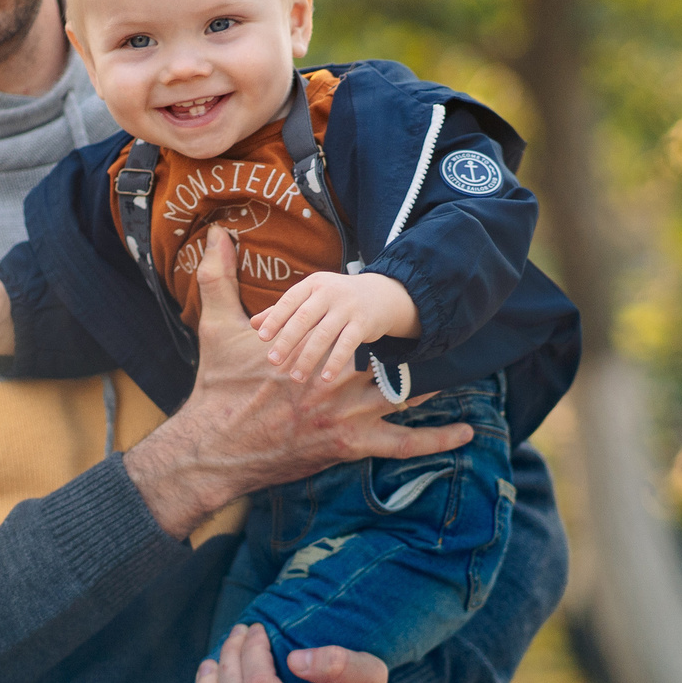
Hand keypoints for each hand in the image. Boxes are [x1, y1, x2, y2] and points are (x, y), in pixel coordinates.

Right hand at [122, 233, 471, 537]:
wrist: (216, 448)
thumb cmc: (218, 390)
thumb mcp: (215, 329)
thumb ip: (219, 278)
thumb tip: (215, 234)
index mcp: (312, 351)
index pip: (353, 327)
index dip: (374, 315)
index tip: (397, 296)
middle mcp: (335, 380)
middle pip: (384, 357)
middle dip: (411, 345)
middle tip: (443, 327)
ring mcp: (347, 416)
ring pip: (402, 393)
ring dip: (431, 381)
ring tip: (459, 366)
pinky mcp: (352, 445)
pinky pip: (404, 444)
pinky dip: (437, 439)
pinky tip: (467, 432)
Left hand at [251, 270, 421, 382]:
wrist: (381, 295)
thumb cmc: (336, 299)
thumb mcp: (311, 298)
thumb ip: (283, 310)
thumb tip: (253, 324)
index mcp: (313, 284)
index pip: (289, 301)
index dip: (275, 319)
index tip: (262, 337)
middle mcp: (330, 293)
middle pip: (304, 318)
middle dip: (287, 340)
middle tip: (273, 361)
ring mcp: (348, 307)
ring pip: (324, 335)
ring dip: (309, 358)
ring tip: (296, 377)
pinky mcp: (363, 323)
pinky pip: (347, 345)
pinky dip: (335, 362)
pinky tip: (325, 378)